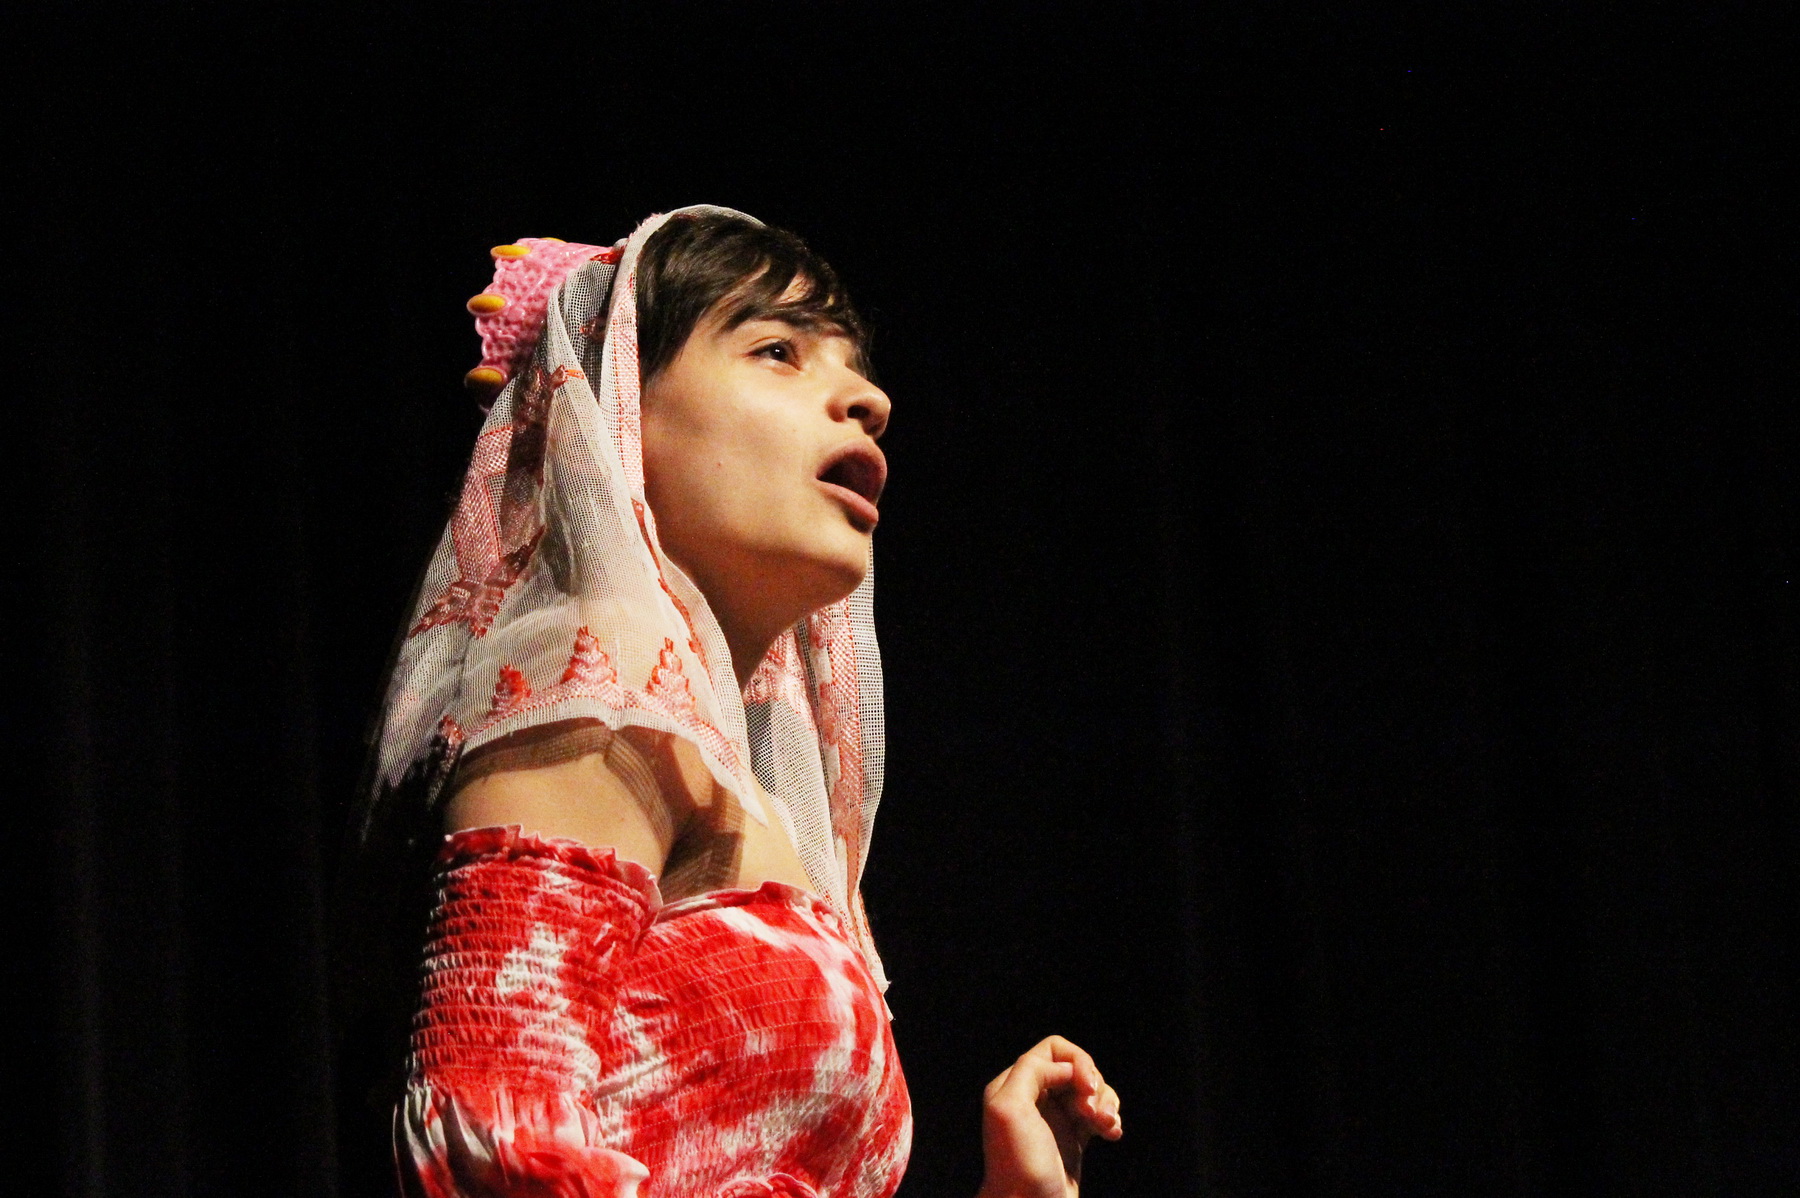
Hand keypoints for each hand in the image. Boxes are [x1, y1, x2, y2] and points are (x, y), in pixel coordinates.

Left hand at [976, 1035, 1121, 1197]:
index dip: (1077, 1062)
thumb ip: (1031, 1071)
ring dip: (1107, 1103)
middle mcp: (1035, 1099)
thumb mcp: (1010, 1108)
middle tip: (1093, 1113)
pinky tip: (1112, 1134)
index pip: (1053, 1051)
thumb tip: (1064, 1067)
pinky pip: (1099, 1115)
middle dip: (1094, 1086)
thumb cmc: (1019, 1164)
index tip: (1086, 1087)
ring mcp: (1056, 1120)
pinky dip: (1110, 1120)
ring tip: (1107, 1126)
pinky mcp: (1073, 1140)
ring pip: (1092, 1091)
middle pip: (1077, 1069)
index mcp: (1014, 1085)